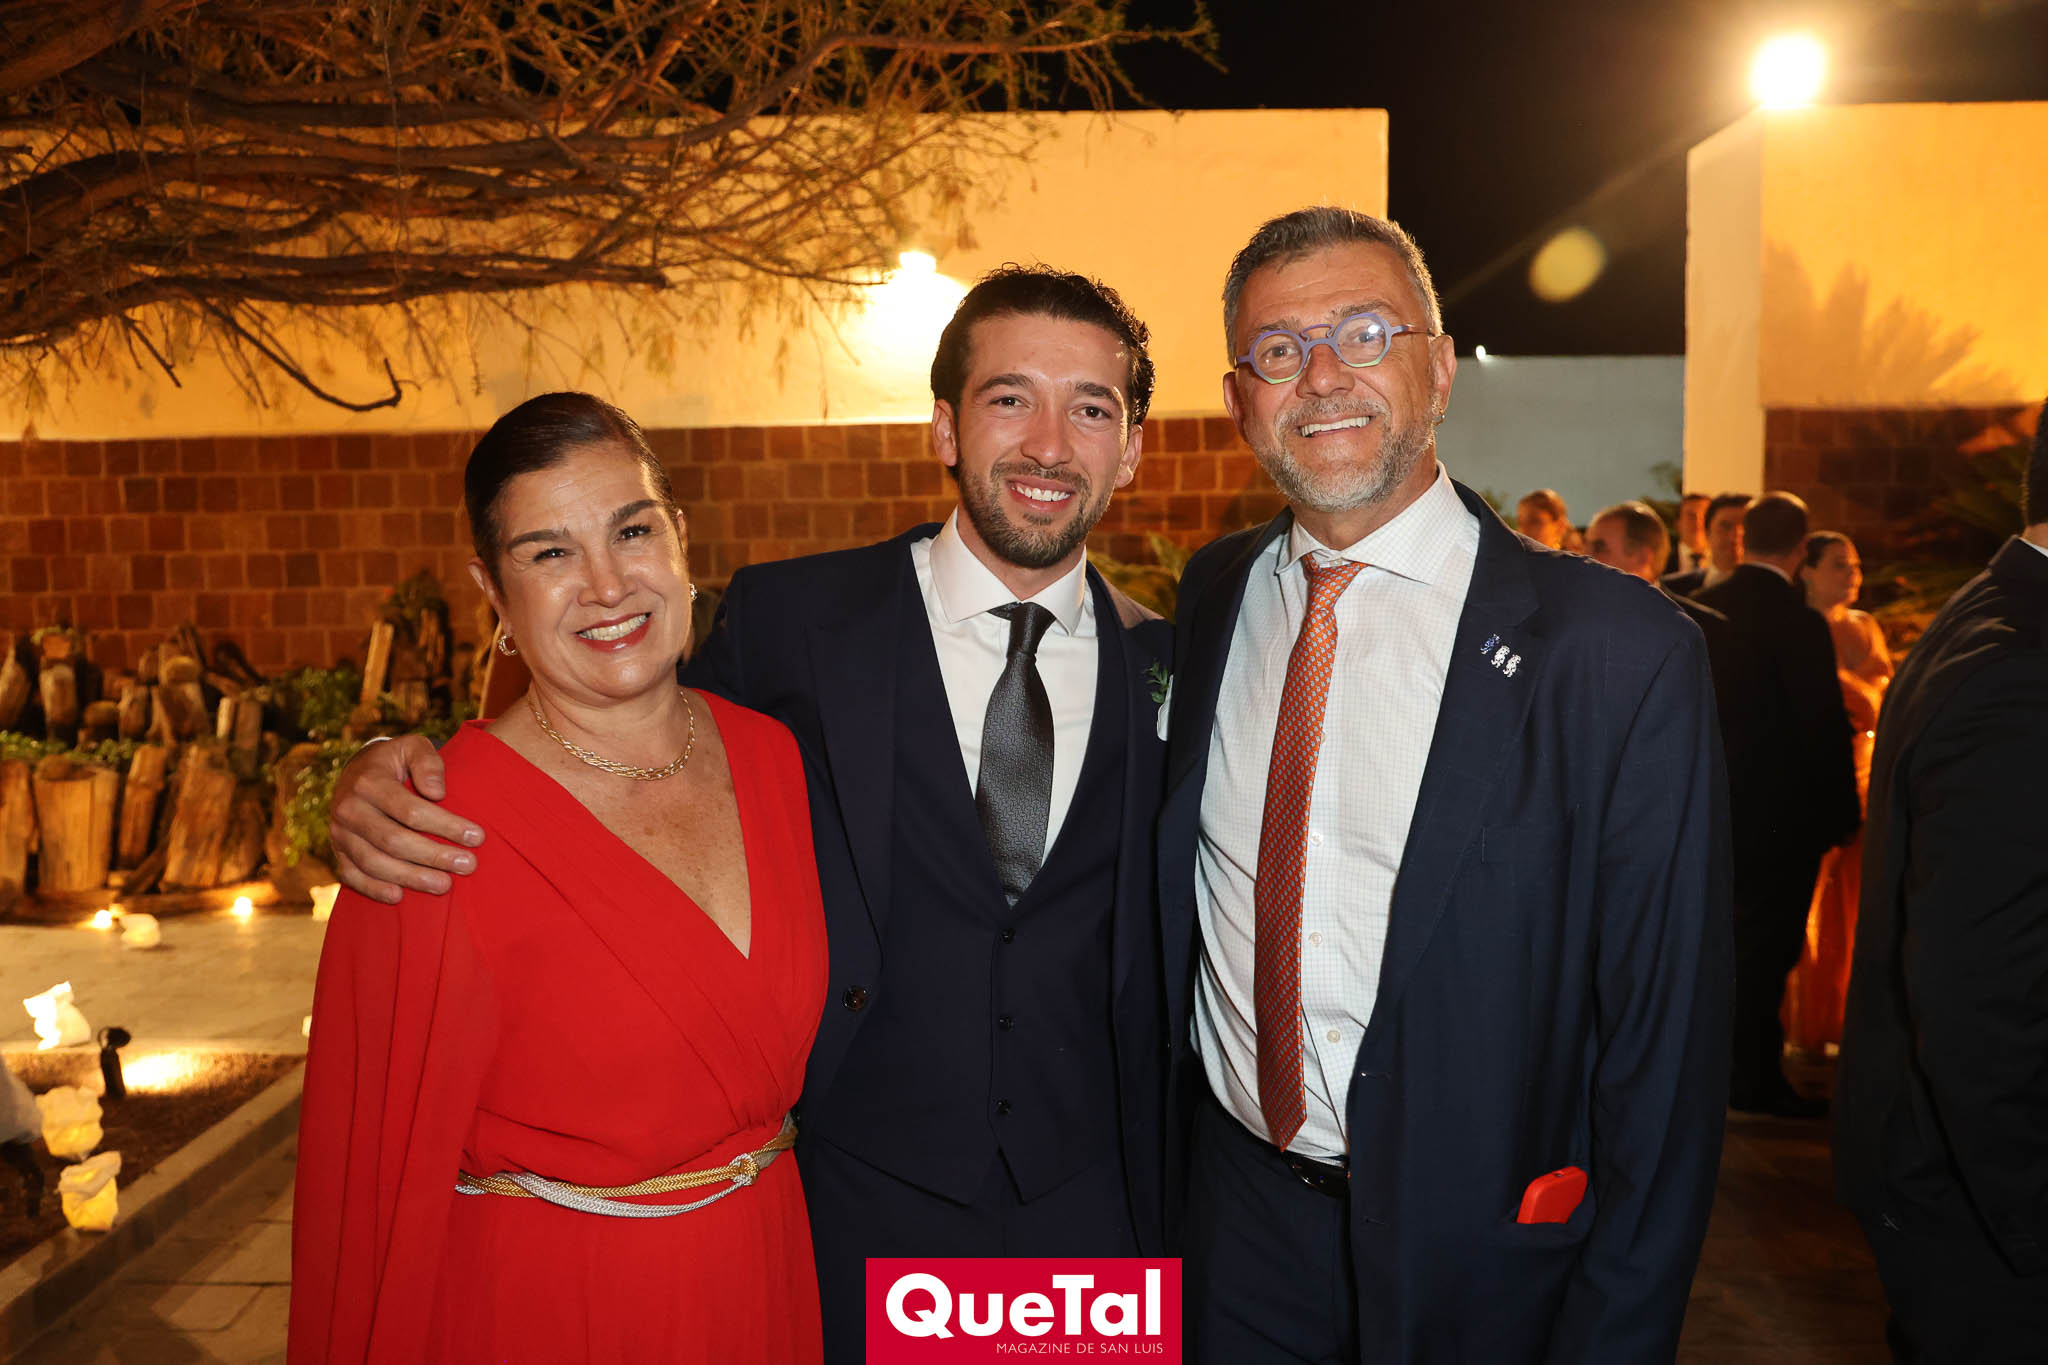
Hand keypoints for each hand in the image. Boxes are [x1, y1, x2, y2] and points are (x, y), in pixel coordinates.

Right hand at [328, 735, 483, 902]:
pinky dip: (373, 888)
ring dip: (411, 877)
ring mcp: (339, 833)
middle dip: (434, 856)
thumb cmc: (395, 762)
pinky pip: (352, 875)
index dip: (445, 826)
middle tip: (468, 865)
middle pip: (393, 841)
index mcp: (368, 782)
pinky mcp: (337, 851)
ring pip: (374, 863)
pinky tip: (399, 896)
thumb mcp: (414, 747)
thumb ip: (428, 763)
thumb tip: (437, 793)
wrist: (357, 772)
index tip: (477, 837)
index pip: (411, 810)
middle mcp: (349, 808)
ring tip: (445, 885)